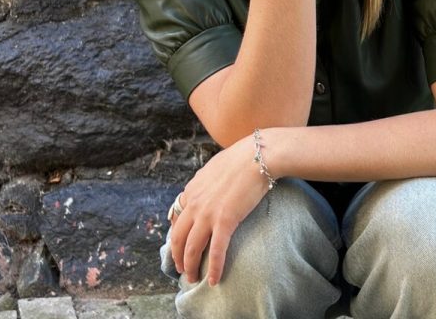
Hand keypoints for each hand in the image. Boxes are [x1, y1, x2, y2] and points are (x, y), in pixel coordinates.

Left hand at [169, 133, 270, 285]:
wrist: (258, 155)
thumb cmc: (242, 157)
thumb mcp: (215, 167)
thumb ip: (207, 181)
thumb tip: (207, 187)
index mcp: (192, 189)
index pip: (177, 217)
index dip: (177, 235)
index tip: (181, 245)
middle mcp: (195, 203)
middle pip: (178, 236)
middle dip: (177, 256)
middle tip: (182, 269)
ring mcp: (208, 213)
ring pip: (191, 248)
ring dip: (190, 266)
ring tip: (193, 278)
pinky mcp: (225, 221)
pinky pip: (215, 251)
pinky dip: (213, 268)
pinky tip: (214, 280)